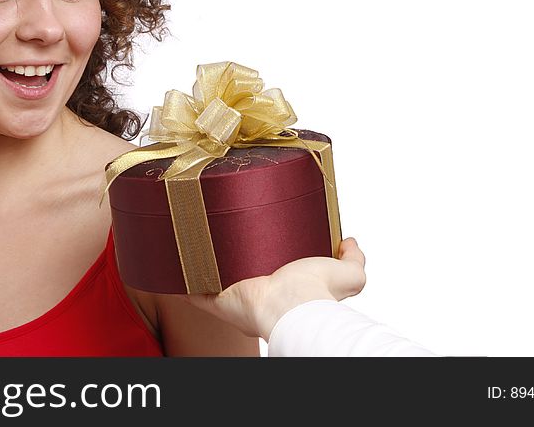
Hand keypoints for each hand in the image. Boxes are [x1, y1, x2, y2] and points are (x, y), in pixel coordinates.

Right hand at [181, 237, 366, 340]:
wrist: (290, 305)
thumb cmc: (316, 293)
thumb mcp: (346, 275)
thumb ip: (354, 260)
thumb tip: (349, 242)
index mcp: (280, 293)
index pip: (266, 273)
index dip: (260, 257)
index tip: (255, 238)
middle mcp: (254, 296)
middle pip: (237, 274)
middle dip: (230, 255)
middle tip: (226, 228)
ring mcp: (231, 296)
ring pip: (213, 278)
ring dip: (206, 262)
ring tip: (201, 234)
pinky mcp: (215, 297)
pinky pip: (192, 287)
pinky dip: (183, 275)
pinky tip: (179, 257)